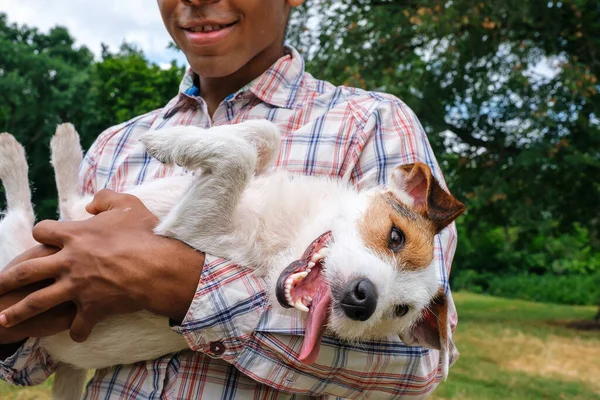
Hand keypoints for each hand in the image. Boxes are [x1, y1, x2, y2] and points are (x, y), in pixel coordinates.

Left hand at [0, 190, 204, 342]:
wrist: (157, 267)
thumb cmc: (145, 234)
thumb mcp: (128, 204)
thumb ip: (106, 198)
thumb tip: (90, 204)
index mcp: (75, 235)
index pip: (42, 231)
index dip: (42, 233)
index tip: (43, 237)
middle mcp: (68, 262)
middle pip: (27, 271)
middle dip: (7, 279)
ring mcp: (76, 287)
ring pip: (38, 302)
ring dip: (19, 312)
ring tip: (4, 319)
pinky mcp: (90, 308)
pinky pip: (77, 325)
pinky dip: (77, 330)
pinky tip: (77, 333)